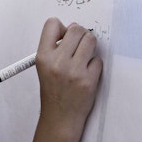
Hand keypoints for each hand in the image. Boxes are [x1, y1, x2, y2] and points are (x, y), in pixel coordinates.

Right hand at [35, 18, 102, 138]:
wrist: (60, 117)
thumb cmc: (54, 90)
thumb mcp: (45, 67)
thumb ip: (56, 47)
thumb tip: (75, 26)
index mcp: (43, 56)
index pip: (52, 24)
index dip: (62, 28)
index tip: (64, 37)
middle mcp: (57, 62)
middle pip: (76, 29)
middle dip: (80, 35)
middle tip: (79, 47)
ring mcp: (74, 71)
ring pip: (90, 40)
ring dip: (90, 47)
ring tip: (84, 58)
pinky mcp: (88, 80)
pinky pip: (98, 59)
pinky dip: (95, 65)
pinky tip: (86, 73)